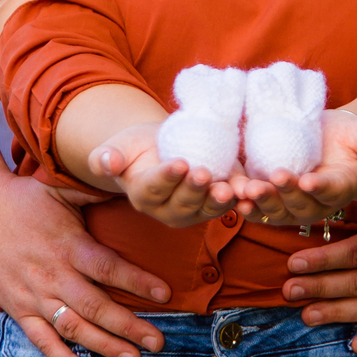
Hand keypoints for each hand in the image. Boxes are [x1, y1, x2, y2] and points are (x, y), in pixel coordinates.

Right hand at [0, 174, 174, 356]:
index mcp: (68, 245)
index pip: (107, 267)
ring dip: (104, 346)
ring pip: (73, 327)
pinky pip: (42, 340)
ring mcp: (34, 295)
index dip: (136, 281)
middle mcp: (53, 274)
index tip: (165, 294)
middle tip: (159, 342)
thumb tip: (129, 183)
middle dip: (129, 326)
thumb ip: (95, 192)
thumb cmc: (24, 199)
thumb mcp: (60, 189)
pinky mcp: (18, 309)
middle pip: (96, 305)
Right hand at [90, 123, 239, 227]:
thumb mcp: (117, 146)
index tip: (180, 163)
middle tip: (205, 173)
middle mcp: (169, 210)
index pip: (155, 188)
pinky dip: (242, 198)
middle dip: (195, 190)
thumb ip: (106, 157)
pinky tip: (251, 192)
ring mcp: (196, 210)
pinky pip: (231, 203)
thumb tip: (105, 163)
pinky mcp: (217, 202)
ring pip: (208, 208)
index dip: (167, 177)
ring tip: (230, 189)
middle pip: (183, 202)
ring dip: (220, 200)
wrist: (161, 146)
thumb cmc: (136, 147)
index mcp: (144, 195)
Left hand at [236, 110, 356, 227]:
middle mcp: (313, 203)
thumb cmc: (344, 138)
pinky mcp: (267, 200)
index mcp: (338, 188)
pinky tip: (230, 195)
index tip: (310, 180)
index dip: (320, 186)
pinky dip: (242, 202)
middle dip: (285, 193)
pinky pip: (254, 206)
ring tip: (247, 190)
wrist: (321, 141)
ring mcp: (288, 206)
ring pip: (274, 209)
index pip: (330, 190)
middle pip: (299, 204)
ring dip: (260, 201)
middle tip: (273, 179)